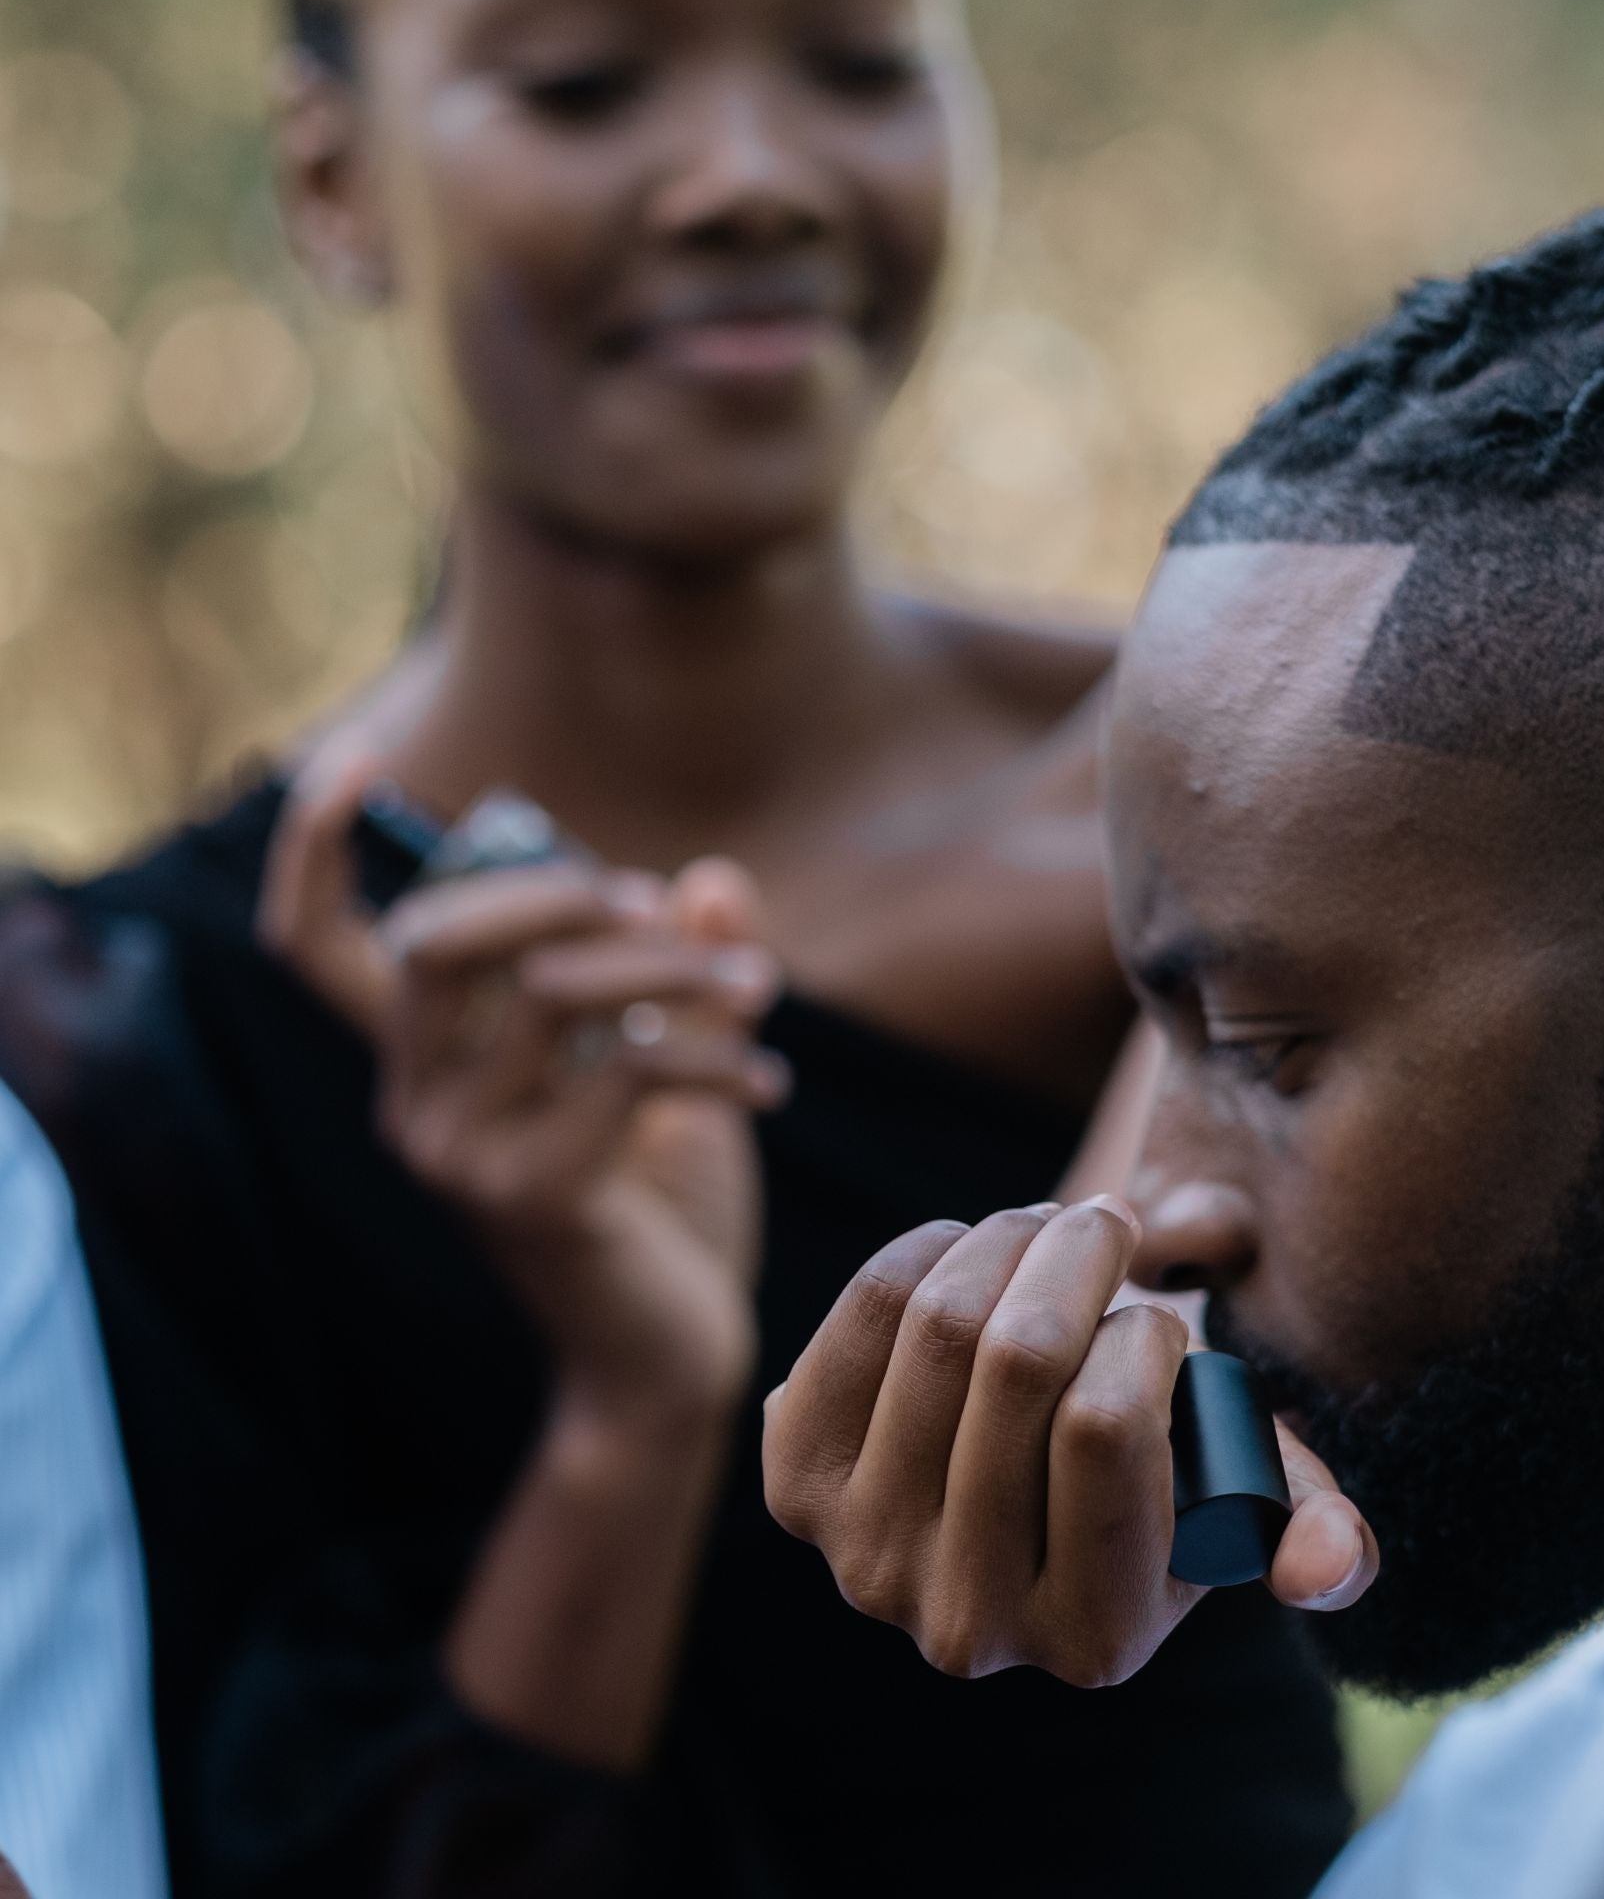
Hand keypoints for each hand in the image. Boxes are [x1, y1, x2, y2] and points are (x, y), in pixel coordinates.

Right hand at [260, 759, 786, 1422]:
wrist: (669, 1361)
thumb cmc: (660, 1210)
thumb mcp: (673, 1074)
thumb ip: (680, 979)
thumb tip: (713, 877)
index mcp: (425, 1066)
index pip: (321, 951)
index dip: (316, 854)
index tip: (350, 759)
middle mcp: (415, 1106)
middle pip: (438, 940)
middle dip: (555, 890)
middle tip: (655, 901)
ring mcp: (462, 1157)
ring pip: (552, 993)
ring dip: (672, 969)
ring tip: (759, 985)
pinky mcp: (532, 1196)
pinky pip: (624, 1069)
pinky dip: (712, 1057)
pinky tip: (770, 1086)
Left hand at [762, 1199, 1376, 1689]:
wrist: (1013, 1476)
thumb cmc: (1152, 1457)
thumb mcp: (1238, 1484)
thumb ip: (1300, 1514)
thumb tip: (1333, 1567)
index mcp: (1096, 1640)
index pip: (1108, 1425)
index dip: (1144, 1335)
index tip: (1158, 1317)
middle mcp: (968, 1627)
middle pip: (1018, 1360)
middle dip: (1078, 1253)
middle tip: (1108, 1219)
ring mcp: (866, 1560)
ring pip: (940, 1319)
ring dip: (1011, 1235)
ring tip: (1050, 1225)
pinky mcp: (795, 1485)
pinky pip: (867, 1306)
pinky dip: (932, 1246)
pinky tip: (972, 1254)